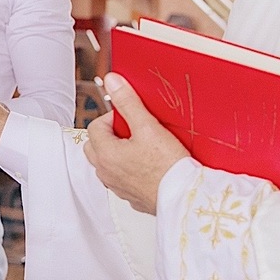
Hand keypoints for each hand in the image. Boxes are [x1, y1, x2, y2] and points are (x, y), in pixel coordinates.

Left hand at [83, 73, 188, 214]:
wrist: (184, 196)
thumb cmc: (168, 165)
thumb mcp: (148, 127)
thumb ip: (128, 102)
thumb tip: (112, 82)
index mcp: (106, 154)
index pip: (94, 127)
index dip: (112, 118)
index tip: (130, 118)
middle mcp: (106, 173)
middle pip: (96, 146)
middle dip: (110, 135)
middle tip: (133, 131)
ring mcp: (118, 187)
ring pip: (107, 164)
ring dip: (118, 153)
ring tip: (142, 146)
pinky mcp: (132, 197)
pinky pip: (122, 179)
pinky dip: (129, 169)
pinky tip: (149, 164)